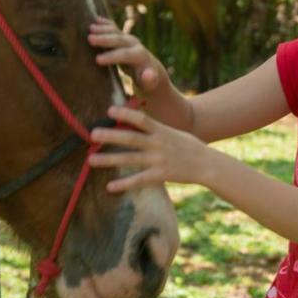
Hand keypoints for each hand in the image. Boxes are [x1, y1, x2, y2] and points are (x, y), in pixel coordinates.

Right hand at [88, 17, 169, 95]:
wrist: (150, 69)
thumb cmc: (146, 81)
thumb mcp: (149, 83)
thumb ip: (149, 80)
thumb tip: (149, 75)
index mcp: (140, 56)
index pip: (125, 55)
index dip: (112, 57)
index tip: (97, 60)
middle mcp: (134, 44)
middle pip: (119, 40)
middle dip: (104, 39)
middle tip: (89, 39)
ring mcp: (128, 39)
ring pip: (115, 31)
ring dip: (103, 29)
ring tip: (90, 28)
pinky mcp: (123, 36)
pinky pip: (114, 28)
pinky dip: (105, 23)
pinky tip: (96, 19)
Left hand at [88, 105, 213, 191]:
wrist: (207, 164)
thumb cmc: (188, 146)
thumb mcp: (173, 131)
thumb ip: (155, 127)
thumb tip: (135, 118)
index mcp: (161, 130)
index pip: (141, 119)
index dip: (126, 113)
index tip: (109, 110)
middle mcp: (158, 144)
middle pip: (130, 138)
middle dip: (110, 136)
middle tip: (92, 134)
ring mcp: (158, 160)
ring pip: (130, 159)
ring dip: (109, 160)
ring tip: (90, 160)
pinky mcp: (160, 175)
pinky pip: (139, 180)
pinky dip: (124, 184)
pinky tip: (110, 187)